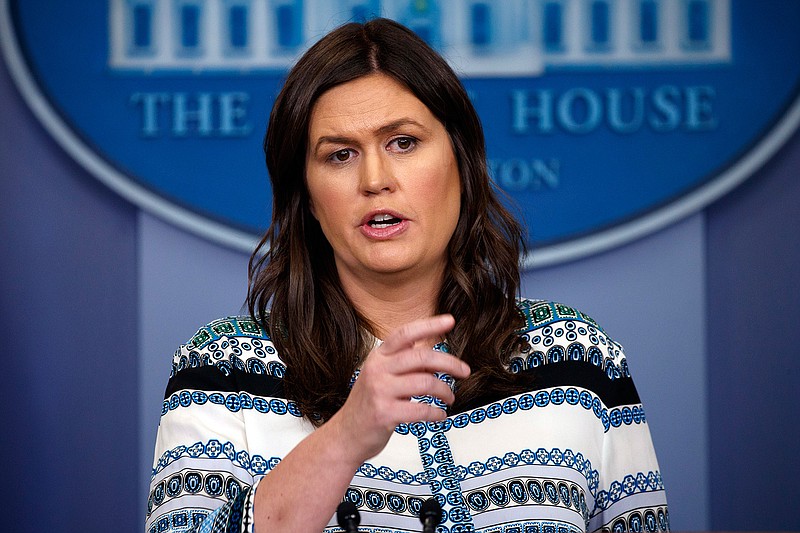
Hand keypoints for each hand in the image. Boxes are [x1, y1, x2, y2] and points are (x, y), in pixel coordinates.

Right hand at [330, 314, 470, 461]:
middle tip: (464, 371)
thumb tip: (438, 360)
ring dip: (445, 391)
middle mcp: (378, 369)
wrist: (346, 434)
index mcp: (379, 356)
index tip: (449, 320)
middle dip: (450, 363)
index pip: (406, 333)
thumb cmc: (368, 404)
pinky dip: (436, 413)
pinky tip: (439, 414)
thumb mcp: (382, 376)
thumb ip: (406, 365)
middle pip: (422, 357)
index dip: (429, 325)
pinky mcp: (384, 413)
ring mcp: (380, 391)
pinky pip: (421, 410)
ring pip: (425, 383)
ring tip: (449, 397)